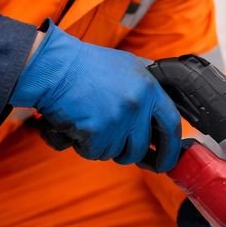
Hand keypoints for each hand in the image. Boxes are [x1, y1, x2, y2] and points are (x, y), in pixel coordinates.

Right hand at [10, 25, 181, 170]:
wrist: (54, 66)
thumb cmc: (85, 65)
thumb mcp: (127, 65)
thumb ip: (147, 87)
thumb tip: (161, 107)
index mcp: (149, 88)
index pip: (171, 125)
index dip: (170, 148)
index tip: (167, 161)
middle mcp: (137, 105)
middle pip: (140, 147)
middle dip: (128, 153)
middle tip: (114, 145)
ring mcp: (118, 120)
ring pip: (115, 152)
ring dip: (102, 145)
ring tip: (90, 122)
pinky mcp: (97, 132)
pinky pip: (94, 152)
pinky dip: (84, 145)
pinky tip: (78, 126)